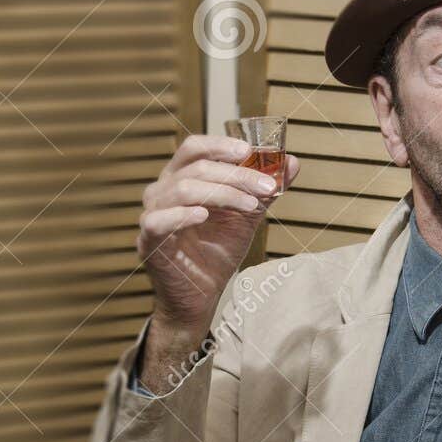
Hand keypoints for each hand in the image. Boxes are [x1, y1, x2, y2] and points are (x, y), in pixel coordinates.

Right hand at [136, 132, 300, 347]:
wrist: (203, 295)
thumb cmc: (217, 252)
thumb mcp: (246, 216)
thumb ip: (265, 190)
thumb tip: (293, 163)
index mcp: (181, 178)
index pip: (195, 148)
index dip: (220, 145)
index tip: (249, 151)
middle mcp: (162, 190)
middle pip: (196, 167)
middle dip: (236, 175)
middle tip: (268, 187)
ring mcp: (153, 214)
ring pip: (184, 189)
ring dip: (223, 194)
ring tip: (250, 206)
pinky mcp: (148, 240)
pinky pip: (159, 220)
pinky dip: (182, 215)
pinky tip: (204, 216)